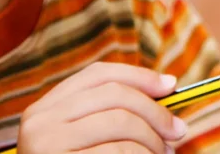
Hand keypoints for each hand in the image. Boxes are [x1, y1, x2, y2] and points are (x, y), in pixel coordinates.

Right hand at [17, 62, 187, 153]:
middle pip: (114, 94)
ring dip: (152, 138)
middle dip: (155, 110)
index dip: (139, 76)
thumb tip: (167, 87)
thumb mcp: (89, 138)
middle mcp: (41, 120)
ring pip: (120, 121)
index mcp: (47, 107)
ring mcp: (46, 143)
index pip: (99, 74)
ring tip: (164, 153)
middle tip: (178, 130)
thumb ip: (115, 113)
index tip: (171, 86)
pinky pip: (117, 151)